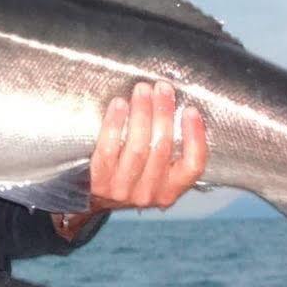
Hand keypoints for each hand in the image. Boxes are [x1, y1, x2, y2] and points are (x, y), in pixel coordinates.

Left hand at [55, 81, 207, 237]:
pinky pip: (109, 149)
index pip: (192, 166)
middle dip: (163, 114)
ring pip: (138, 148)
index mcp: (170, 191)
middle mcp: (149, 193)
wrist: (91, 198)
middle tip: (161, 88)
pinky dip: (115, 124)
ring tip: (142, 90)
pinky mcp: (99, 182)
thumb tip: (172, 105)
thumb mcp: (153, 172)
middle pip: (162, 149)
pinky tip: (119, 104)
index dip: (195, 137)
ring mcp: (123, 190)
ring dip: (141, 114)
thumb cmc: (128, 175)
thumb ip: (166, 149)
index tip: (190, 109)